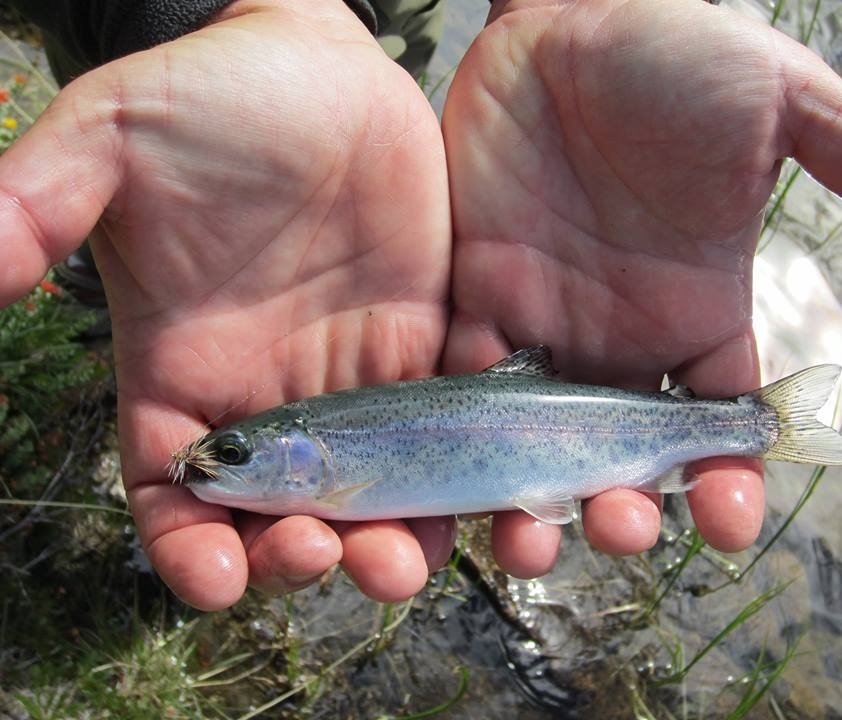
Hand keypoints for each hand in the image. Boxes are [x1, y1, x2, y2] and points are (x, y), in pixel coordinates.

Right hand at [0, 0, 453, 608]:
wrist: (317, 66)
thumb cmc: (206, 97)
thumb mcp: (112, 139)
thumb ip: (40, 203)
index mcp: (186, 367)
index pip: (176, 486)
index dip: (186, 543)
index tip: (213, 579)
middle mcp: (270, 391)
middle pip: (280, 512)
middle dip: (299, 554)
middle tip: (322, 555)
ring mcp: (352, 377)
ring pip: (370, 492)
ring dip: (384, 540)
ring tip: (404, 562)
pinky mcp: (421, 348)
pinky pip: (443, 435)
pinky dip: (455, 482)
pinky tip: (476, 507)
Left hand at [441, 0, 841, 573]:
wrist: (571, 12)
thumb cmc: (676, 49)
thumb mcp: (778, 101)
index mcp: (698, 310)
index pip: (719, 422)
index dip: (726, 478)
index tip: (727, 522)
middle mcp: (620, 334)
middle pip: (621, 453)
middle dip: (622, 505)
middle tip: (619, 530)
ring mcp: (545, 318)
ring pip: (535, 439)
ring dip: (532, 495)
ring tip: (528, 538)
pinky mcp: (476, 291)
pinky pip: (463, 375)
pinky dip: (457, 425)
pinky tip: (458, 462)